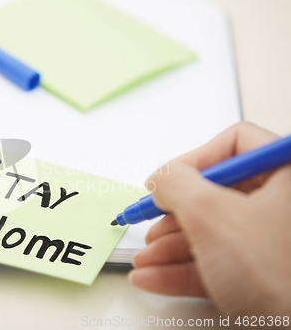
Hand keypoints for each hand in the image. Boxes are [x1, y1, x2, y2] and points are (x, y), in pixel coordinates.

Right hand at [130, 122, 290, 315]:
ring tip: (145, 258)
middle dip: (173, 214)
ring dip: (170, 246)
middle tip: (149, 221)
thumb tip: (161, 177)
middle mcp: (283, 205)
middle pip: (216, 193)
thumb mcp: (212, 217)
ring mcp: (273, 241)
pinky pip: (216, 261)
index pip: (235, 143)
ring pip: (212, 231)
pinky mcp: (262, 273)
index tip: (165, 181)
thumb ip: (176, 185)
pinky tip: (155, 276)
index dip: (193, 159)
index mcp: (287, 174)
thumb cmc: (281, 277)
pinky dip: (182, 268)